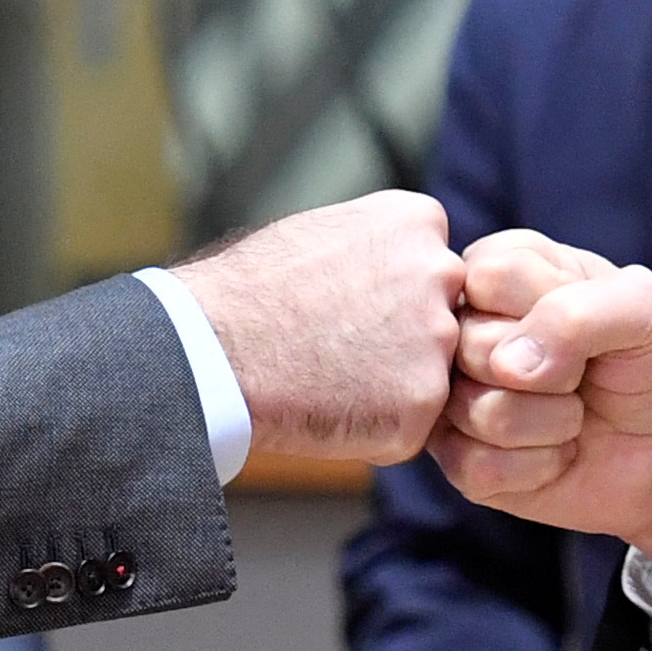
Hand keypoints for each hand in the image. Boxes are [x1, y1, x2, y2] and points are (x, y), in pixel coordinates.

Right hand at [176, 191, 465, 466]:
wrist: (210, 349)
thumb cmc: (248, 291)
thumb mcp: (323, 232)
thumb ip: (380, 248)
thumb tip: (394, 270)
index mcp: (418, 220)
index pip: (434, 268)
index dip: (390, 296)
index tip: (346, 304)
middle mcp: (441, 273)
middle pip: (441, 320)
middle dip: (401, 340)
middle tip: (337, 349)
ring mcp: (436, 341)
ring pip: (428, 375)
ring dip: (390, 387)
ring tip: (326, 378)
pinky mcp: (422, 404)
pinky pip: (411, 426)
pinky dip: (376, 430)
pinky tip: (327, 408)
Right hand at [433, 230, 651, 582]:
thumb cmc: (651, 365)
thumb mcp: (646, 312)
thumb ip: (577, 312)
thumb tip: (507, 368)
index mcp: (499, 270)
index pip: (489, 277)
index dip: (548, 311)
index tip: (584, 326)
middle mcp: (464, 329)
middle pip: (473, 347)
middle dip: (553, 374)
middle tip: (580, 376)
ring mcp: (456, 395)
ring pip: (479, 411)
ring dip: (552, 422)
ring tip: (573, 413)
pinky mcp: (459, 461)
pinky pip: (477, 466)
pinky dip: (538, 466)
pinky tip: (558, 453)